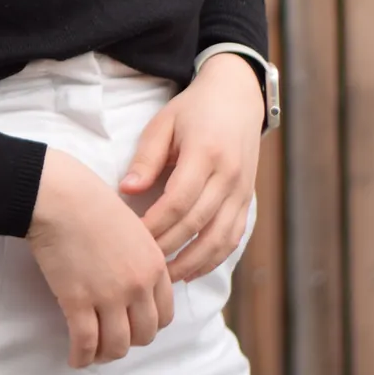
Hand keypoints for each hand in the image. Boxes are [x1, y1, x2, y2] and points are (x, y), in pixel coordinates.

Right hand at [27, 146, 175, 367]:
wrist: (59, 195)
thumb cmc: (91, 201)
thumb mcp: (132, 227)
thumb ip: (141, 258)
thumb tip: (135, 287)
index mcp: (154, 264)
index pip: (164, 314)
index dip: (147, 325)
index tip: (132, 324)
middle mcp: (138, 284)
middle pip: (144, 335)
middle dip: (128, 341)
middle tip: (111, 338)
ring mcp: (109, 295)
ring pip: (116, 346)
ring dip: (104, 354)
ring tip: (92, 351)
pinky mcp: (78, 301)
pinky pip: (85, 344)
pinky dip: (80, 357)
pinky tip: (74, 357)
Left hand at [118, 53, 263, 281]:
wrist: (237, 95)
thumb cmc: (194, 108)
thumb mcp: (164, 122)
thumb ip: (146, 157)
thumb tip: (126, 191)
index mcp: (205, 152)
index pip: (178, 200)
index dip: (155, 224)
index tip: (131, 238)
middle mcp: (228, 174)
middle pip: (197, 223)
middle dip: (168, 248)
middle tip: (142, 264)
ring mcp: (242, 190)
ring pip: (219, 239)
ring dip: (192, 263)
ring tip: (165, 278)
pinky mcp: (247, 199)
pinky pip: (233, 238)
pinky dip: (213, 258)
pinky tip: (191, 269)